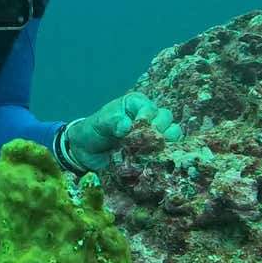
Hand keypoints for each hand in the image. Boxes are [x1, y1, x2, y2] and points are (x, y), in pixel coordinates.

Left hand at [66, 92, 182, 170]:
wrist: (87, 152)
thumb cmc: (93, 131)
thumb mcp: (99, 122)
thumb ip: (112, 121)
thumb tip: (127, 126)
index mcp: (135, 103)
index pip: (150, 107)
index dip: (146, 118)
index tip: (133, 129)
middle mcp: (148, 116)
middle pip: (166, 118)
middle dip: (157, 130)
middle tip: (144, 141)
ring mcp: (153, 133)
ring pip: (173, 132)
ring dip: (164, 142)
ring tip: (150, 150)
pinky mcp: (154, 150)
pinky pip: (169, 149)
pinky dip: (165, 154)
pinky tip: (154, 159)